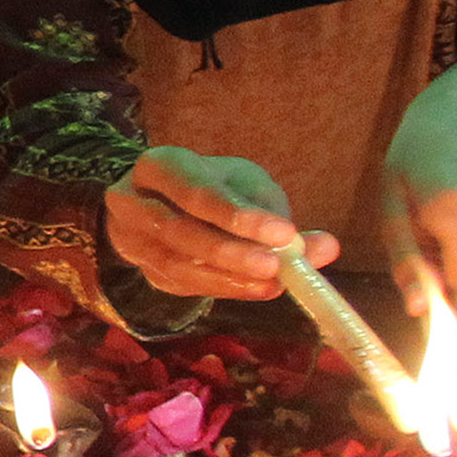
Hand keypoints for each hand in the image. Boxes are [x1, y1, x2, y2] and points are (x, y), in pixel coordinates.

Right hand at [107, 146, 329, 305]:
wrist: (162, 202)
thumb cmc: (211, 186)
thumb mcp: (244, 183)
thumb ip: (277, 212)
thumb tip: (326, 248)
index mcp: (158, 166)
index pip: (194, 191)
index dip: (236, 214)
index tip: (283, 233)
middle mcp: (131, 202)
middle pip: (178, 231)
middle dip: (230, 252)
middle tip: (275, 266)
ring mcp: (130, 240)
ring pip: (175, 265)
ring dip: (228, 278)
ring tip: (272, 283)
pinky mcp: (143, 270)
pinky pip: (181, 285)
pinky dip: (222, 289)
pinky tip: (256, 290)